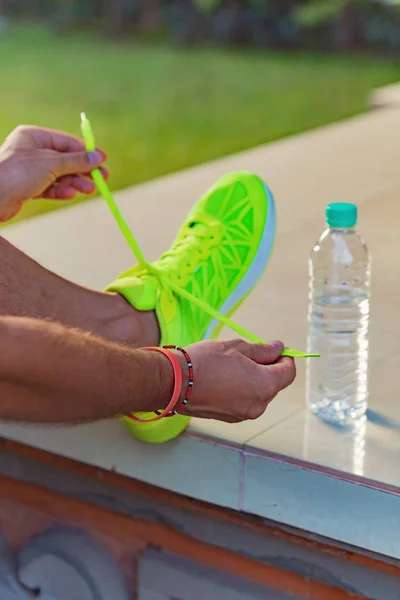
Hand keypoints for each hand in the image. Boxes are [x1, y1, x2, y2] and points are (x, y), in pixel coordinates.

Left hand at [0, 125, 107, 220]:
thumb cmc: (18, 172)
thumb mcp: (52, 163)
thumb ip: (77, 161)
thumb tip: (99, 157)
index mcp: (33, 136)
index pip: (66, 141)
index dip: (86, 151)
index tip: (103, 160)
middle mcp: (30, 151)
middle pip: (63, 159)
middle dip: (82, 170)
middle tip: (102, 179)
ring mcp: (28, 170)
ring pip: (58, 175)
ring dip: (74, 182)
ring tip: (89, 190)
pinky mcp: (26, 187)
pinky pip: (48, 188)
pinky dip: (61, 191)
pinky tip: (71, 195)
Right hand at [179, 339, 295, 421]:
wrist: (174, 382)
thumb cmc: (206, 361)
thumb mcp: (237, 347)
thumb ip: (263, 350)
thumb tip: (279, 348)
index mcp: (265, 385)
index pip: (289, 373)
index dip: (286, 359)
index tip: (276, 349)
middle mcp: (259, 405)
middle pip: (274, 384)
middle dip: (268, 369)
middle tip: (249, 354)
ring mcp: (244, 414)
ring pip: (258, 394)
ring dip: (253, 380)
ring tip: (231, 366)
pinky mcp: (230, 418)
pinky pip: (244, 402)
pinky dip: (241, 390)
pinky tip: (223, 379)